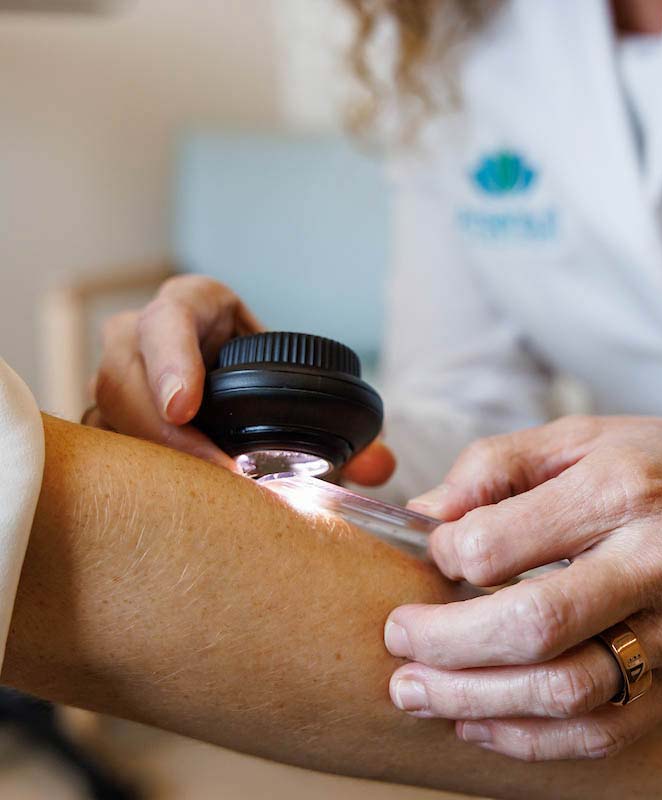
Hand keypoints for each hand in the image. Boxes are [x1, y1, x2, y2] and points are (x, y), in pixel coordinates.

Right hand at [85, 275, 394, 484]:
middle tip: (208, 470)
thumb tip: (381, 464)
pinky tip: (174, 500)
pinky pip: (110, 441)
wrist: (233, 379)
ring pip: (107, 409)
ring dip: (149, 453)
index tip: (184, 406)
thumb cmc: (267, 373)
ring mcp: (123, 377)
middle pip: (123, 371)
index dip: (171, 358)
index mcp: (193, 306)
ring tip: (198, 495)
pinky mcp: (114, 414)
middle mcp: (145, 337)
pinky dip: (141, 472)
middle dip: (154, 425)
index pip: (170, 316)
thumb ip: (354, 425)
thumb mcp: (304, 380)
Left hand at [384, 416, 661, 759]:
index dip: (447, 554)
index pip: (503, 541)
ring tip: (415, 692)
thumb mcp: (581, 437)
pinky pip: (604, 730)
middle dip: (443, 642)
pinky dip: (530, 739)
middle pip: (531, 625)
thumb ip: (496, 467)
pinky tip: (479, 724)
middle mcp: (655, 562)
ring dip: (473, 702)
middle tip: (396, 638)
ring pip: (565, 692)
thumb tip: (425, 515)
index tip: (432, 554)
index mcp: (619, 489)